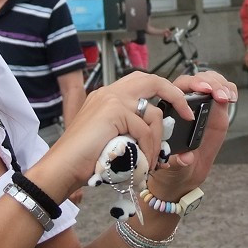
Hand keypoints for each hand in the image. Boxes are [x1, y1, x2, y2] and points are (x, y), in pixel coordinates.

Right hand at [33, 72, 194, 198]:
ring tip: (152, 159)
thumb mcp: (111, 137)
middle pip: (152, 80)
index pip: (141, 82)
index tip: (179, 107)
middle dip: (174, 95)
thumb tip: (153, 133)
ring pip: (152, 113)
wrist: (61, 167)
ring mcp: (111, 99)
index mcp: (107, 96)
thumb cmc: (83, 159)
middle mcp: (109, 92)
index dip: (163, 91)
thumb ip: (128, 128)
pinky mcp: (113, 111)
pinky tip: (144, 162)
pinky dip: (148, 149)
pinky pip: (144, 130)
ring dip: (157, 140)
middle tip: (186, 114)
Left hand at [147, 72, 236, 200]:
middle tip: (220, 95)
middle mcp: (185, 105)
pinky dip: (229, 89)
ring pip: (210, 81)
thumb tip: (186, 157)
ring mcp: (202, 106)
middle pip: (196, 80)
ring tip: (227, 97)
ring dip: (220, 84)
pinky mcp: (217, 111)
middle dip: (209, 83)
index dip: (191, 86)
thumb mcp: (173, 167)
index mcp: (170, 112)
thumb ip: (178, 162)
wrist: (186, 174)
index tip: (203, 92)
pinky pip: (223, 92)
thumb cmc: (173, 167)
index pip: (178, 88)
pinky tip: (232, 98)